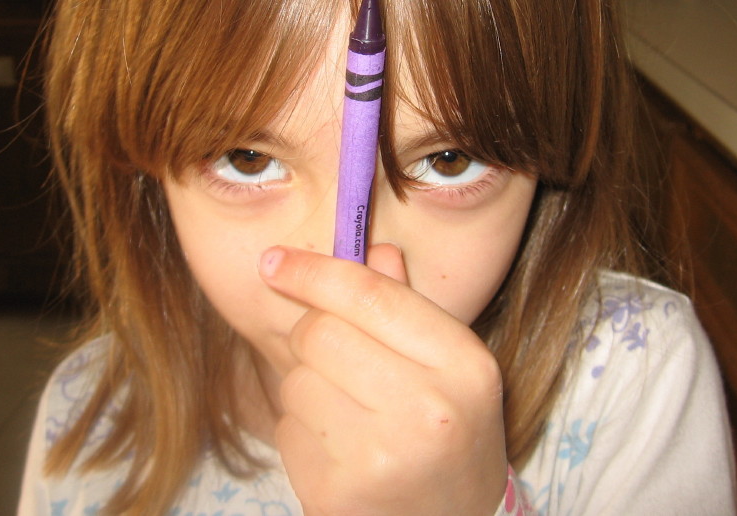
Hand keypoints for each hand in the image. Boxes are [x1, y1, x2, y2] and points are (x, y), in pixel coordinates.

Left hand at [259, 244, 507, 515]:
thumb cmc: (453, 431)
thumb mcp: (449, 363)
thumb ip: (406, 302)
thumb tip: (368, 246)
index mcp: (463, 363)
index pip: (369, 294)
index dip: (313, 271)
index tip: (273, 260)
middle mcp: (428, 409)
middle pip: (319, 332)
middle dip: (312, 334)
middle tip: (336, 357)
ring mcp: (380, 458)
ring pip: (296, 380)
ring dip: (307, 386)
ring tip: (348, 412)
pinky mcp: (336, 496)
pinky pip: (286, 429)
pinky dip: (301, 430)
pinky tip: (339, 449)